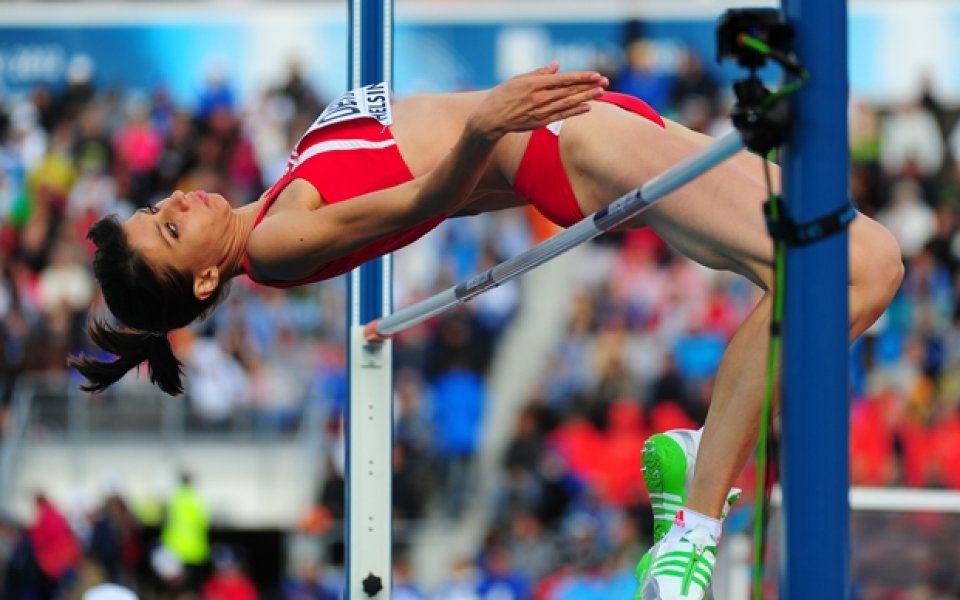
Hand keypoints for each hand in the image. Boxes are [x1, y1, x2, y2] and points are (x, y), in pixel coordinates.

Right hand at [467, 61, 608, 140]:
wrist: (490, 119)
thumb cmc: (503, 95)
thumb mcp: (518, 79)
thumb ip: (540, 72)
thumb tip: (557, 65)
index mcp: (534, 84)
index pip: (564, 79)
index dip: (581, 77)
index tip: (596, 74)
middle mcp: (540, 98)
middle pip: (569, 91)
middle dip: (589, 86)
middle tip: (605, 82)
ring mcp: (541, 111)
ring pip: (568, 103)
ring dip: (586, 98)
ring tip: (601, 92)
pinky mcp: (540, 122)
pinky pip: (561, 116)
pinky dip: (575, 111)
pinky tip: (587, 107)